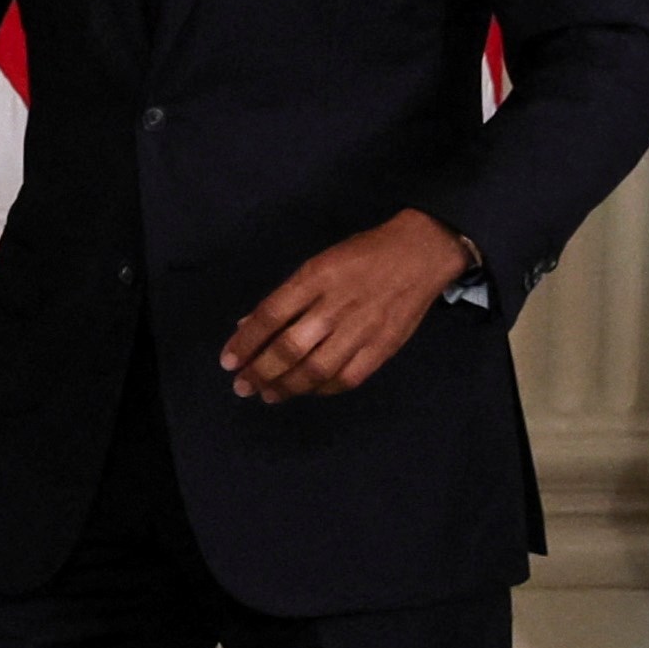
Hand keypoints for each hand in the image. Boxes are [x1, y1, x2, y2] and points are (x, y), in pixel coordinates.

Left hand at [219, 210, 472, 401]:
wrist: (420, 253)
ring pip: (316, 369)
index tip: (228, 362)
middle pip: (290, 348)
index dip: (246, 343)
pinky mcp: (383, 347)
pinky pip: (346, 378)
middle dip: (260, 372)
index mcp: (316, 278)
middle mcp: (336, 306)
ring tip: (267, 394)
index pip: (270, 315)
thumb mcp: (318, 263)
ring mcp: (362, 329)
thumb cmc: (362, 255)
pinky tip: (306, 390)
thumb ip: (286, 298)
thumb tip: (248, 327)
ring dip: (286, 387)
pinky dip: (322, 389)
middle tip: (242, 386)